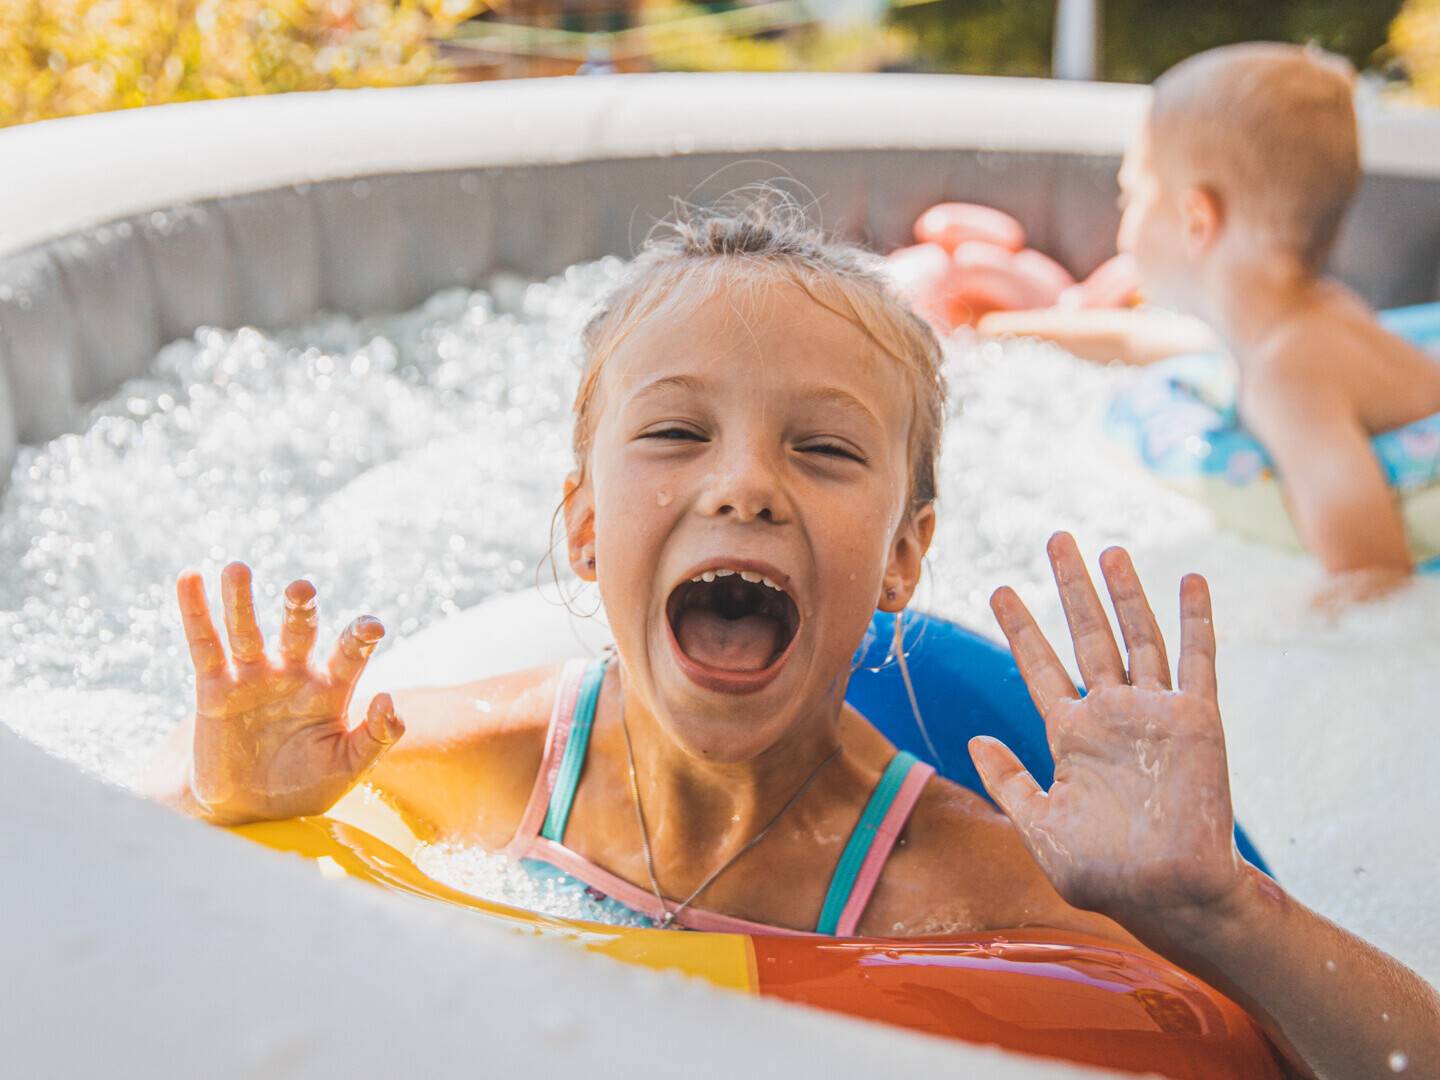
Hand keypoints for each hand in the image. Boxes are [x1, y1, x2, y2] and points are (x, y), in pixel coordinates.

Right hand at [177, 562, 403, 824]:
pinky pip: (204, 645)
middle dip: (299, 608)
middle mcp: (294, 673)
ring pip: (247, 630)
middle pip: (298, 629)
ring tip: (236, 569)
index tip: (373, 626)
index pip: (349, 652)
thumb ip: (375, 738)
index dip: (360, 636)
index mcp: (331, 688)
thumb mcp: (347, 769)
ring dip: (241, 599)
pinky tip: (189, 577)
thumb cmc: (304, 785)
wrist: (248, 810)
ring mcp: (254, 676)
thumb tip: (390, 699)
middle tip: (301, 590)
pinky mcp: (215, 687)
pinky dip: (195, 612)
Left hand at [969, 533, 1244, 938]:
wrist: (1168, 895)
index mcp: (1070, 735)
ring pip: (1137, 637)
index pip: (1040, 666)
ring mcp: (1153, 714)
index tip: (1000, 589)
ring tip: (1109, 549)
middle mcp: (1110, 715)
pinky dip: (1196, 620)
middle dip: (1070, 587)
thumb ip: (1008, 782)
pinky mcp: (1196, 722)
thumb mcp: (1039, 827)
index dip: (1020, 627)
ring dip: (1125, 593)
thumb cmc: (1104, 874)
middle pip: (1087, 634)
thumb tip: (975, 740)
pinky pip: (1198, 661)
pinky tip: (1192, 581)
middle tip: (1056, 538)